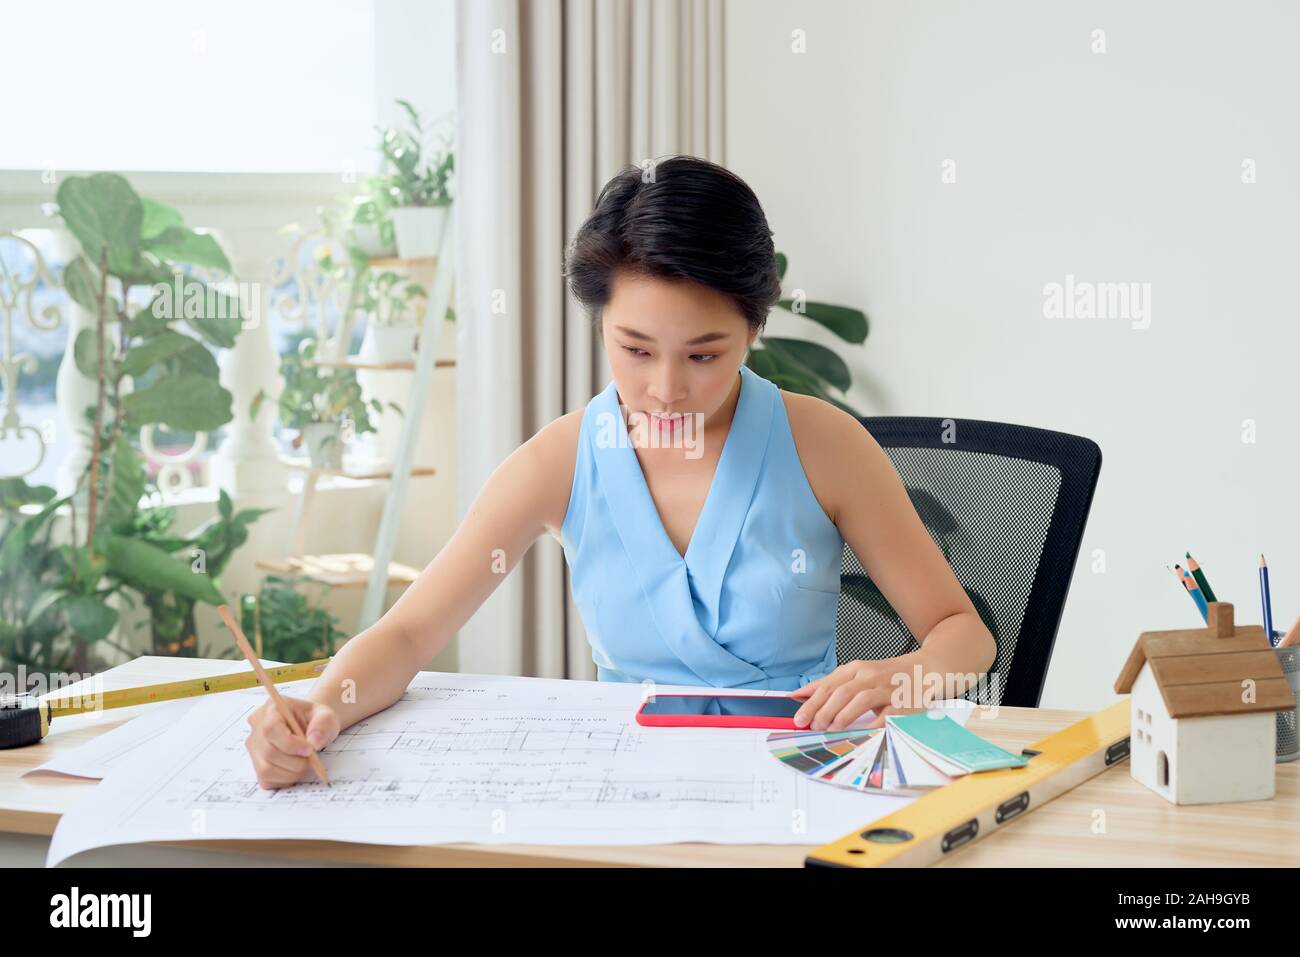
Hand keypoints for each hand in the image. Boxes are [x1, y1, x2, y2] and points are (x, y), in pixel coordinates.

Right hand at [245, 695, 339, 789]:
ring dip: (292, 772)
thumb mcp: (326, 716)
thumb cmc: (316, 720)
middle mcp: (257, 727)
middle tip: (311, 758)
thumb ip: (323, 724)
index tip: (309, 749)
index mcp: (272, 708)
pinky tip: (296, 769)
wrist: (311, 727)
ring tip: (304, 763)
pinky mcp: (256, 765)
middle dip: (295, 760)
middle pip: (269, 751)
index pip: (271, 728)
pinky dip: (285, 779)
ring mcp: (254, 748)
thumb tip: (314, 742)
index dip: (290, 743)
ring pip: (266, 769)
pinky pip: (267, 780)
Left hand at [791, 655, 925, 731]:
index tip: (798, 717)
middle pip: (841, 692)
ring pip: (861, 699)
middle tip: (812, 725)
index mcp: (856, 669)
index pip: (828, 685)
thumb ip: (831, 685)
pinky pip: (885, 714)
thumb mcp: (857, 675)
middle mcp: (870, 676)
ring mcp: (887, 688)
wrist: (924, 670)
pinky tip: (861, 733)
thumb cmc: (886, 677)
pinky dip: (872, 724)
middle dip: (823, 710)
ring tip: (831, 729)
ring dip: (843, 715)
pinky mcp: (903, 702)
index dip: (811, 702)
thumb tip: (799, 696)